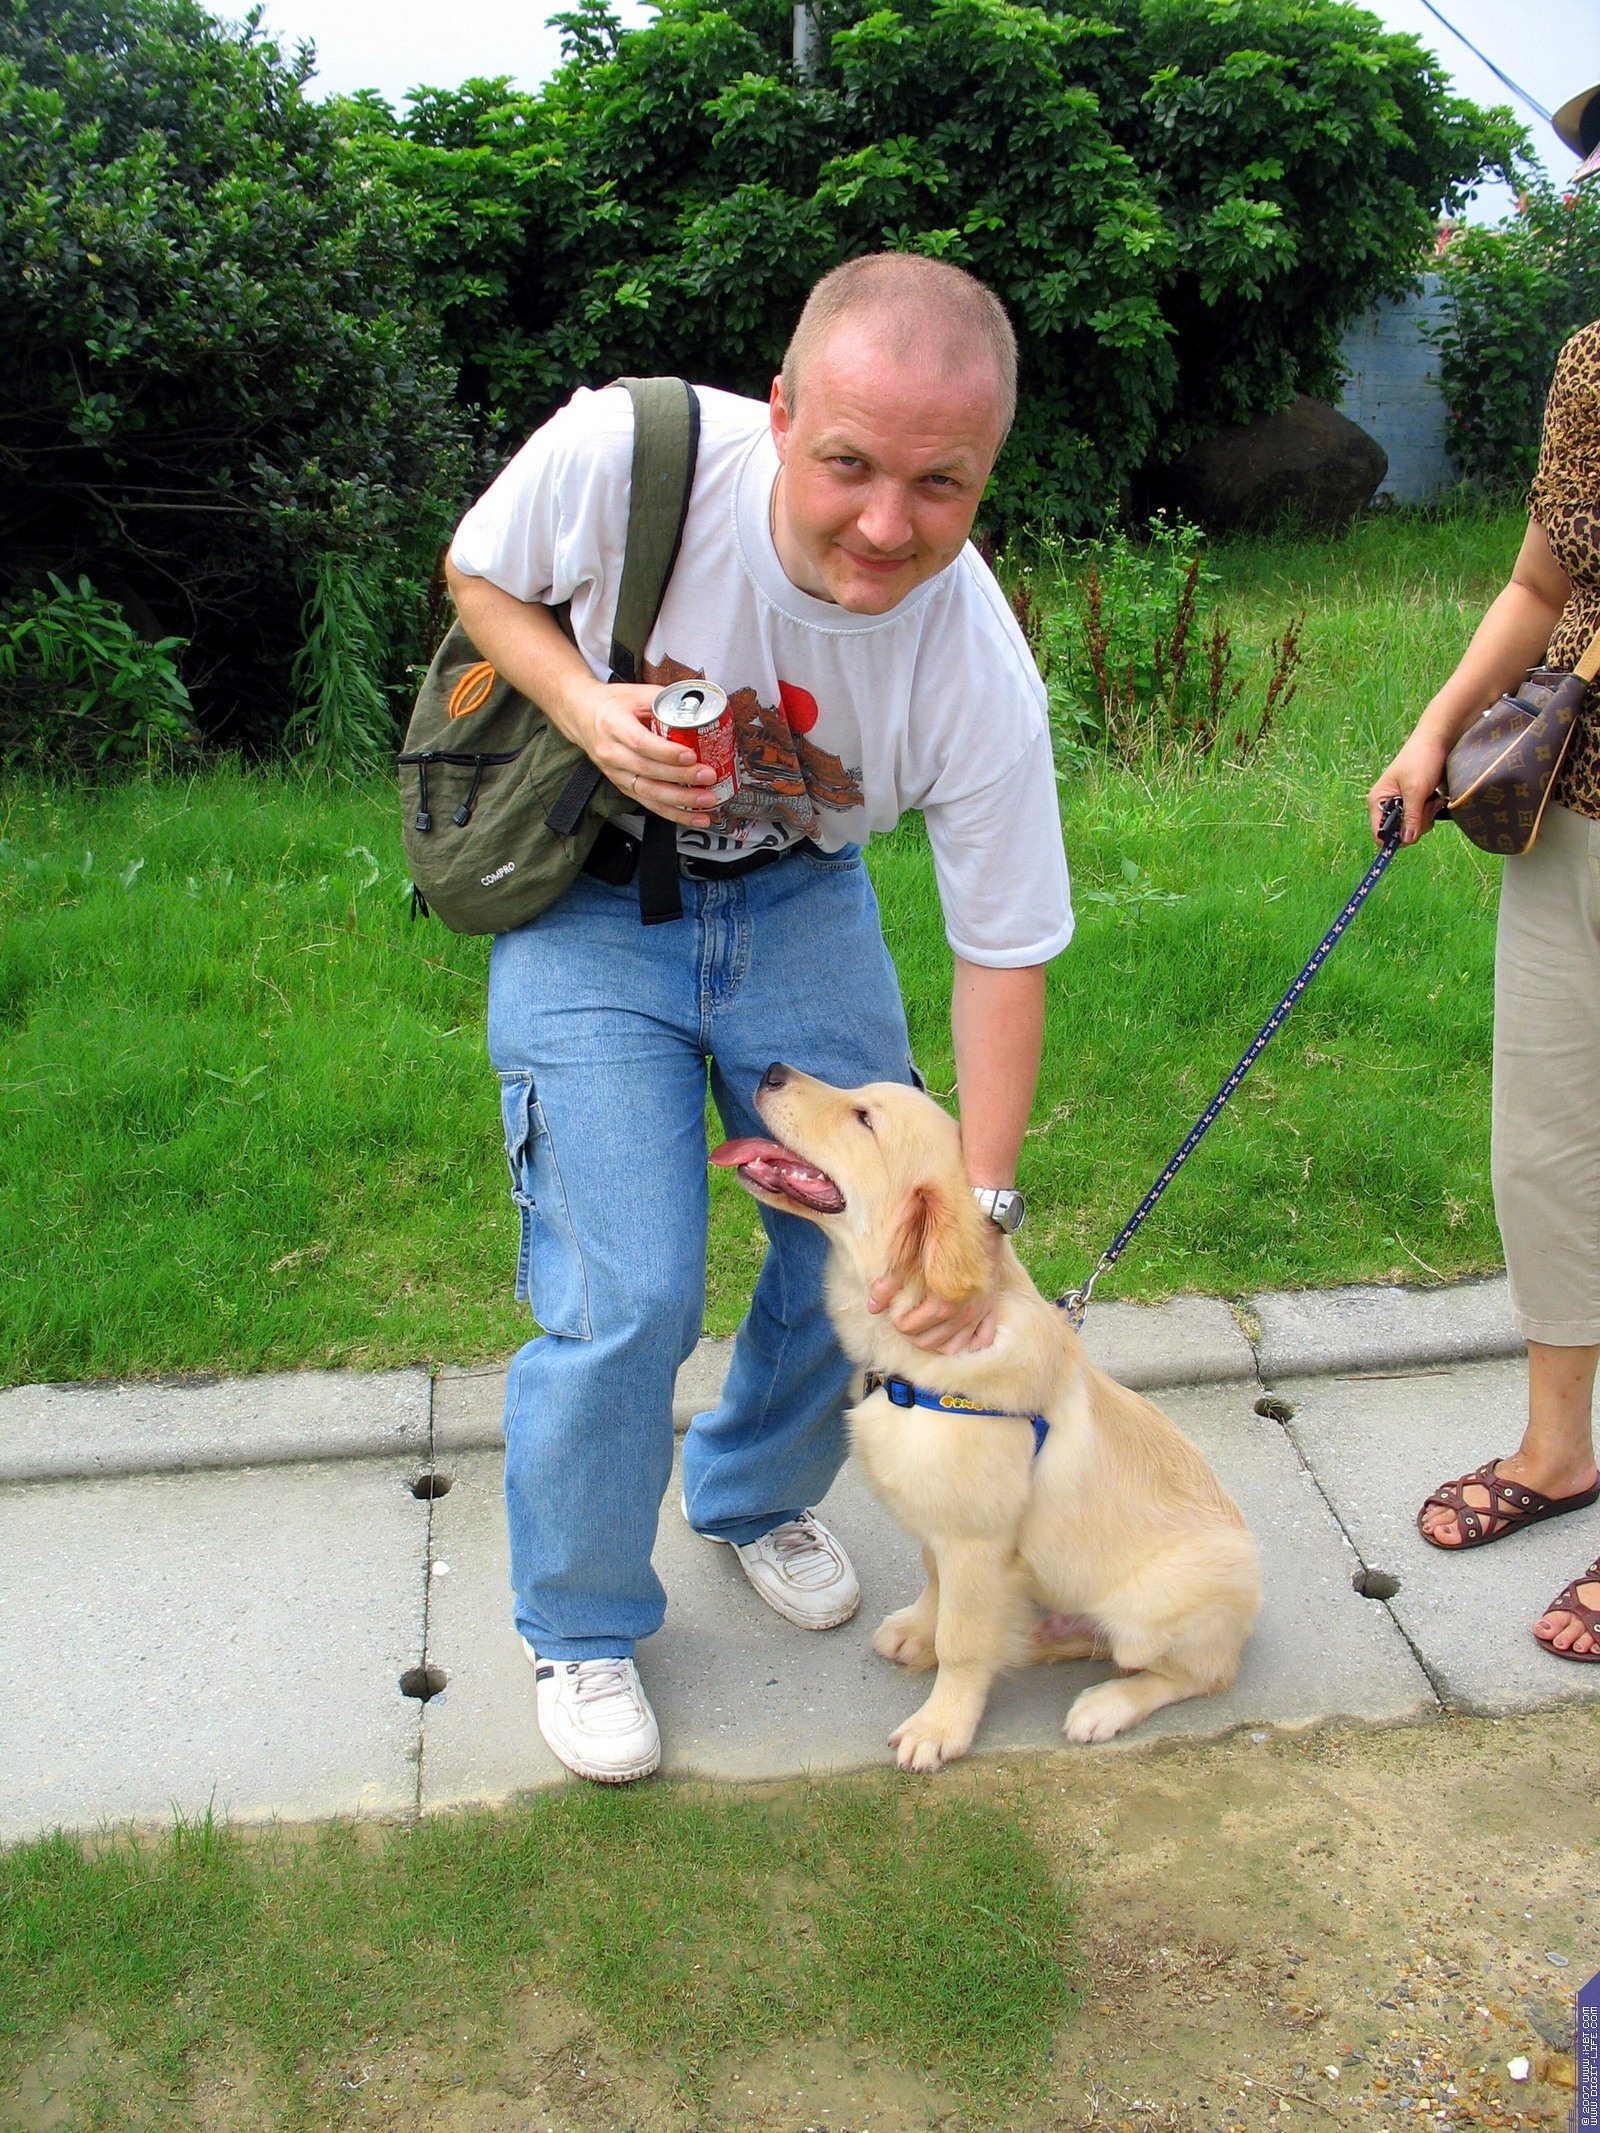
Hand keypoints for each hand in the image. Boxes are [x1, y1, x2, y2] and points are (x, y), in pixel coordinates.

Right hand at [570, 678, 719, 828]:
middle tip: (708, 777)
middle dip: (681, 778)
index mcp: (614, 725)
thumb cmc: (611, 704)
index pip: (641, 743)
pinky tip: (692, 817)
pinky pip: (648, 803)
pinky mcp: (622, 786)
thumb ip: (665, 701)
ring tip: (706, 803)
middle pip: (648, 771)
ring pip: (648, 793)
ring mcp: (615, 773)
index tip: (691, 755)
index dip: (667, 753)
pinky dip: (672, 813)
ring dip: (680, 802)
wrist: (582, 716)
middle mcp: (611, 753)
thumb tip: (698, 709)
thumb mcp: (636, 693)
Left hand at [866, 1224, 1002, 1354]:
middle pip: (929, 1341)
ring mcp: (980, 1312)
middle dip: (912, 1333)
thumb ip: (890, 1282)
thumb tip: (872, 1306)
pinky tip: (952, 1335)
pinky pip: (981, 1340)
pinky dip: (966, 1343)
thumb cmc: (943, 1234)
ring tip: (923, 1328)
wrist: (979, 1217)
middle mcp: (964, 1313)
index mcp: (943, 1303)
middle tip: (905, 1319)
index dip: (897, 1322)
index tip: (894, 1312)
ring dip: (934, 1341)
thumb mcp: (911, 1254)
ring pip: (953, 1346)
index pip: (911, 1328)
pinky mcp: (991, 1306)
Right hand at [1367, 727, 1449, 846]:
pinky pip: (1421, 819)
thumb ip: (1411, 816)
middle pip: (1399, 833)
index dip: (1394, 838)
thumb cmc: (1421, 759)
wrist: (1438, 740)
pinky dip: (1430, 812)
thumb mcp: (1416, 789)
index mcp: (1378, 801)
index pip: (1380, 833)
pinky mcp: (1415, 803)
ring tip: (1432, 798)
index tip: (1412, 832)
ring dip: (1426, 817)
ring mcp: (1402, 805)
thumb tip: (1406, 840)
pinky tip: (1435, 799)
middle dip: (1416, 824)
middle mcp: (1388, 805)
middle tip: (1426, 805)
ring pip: (1413, 827)